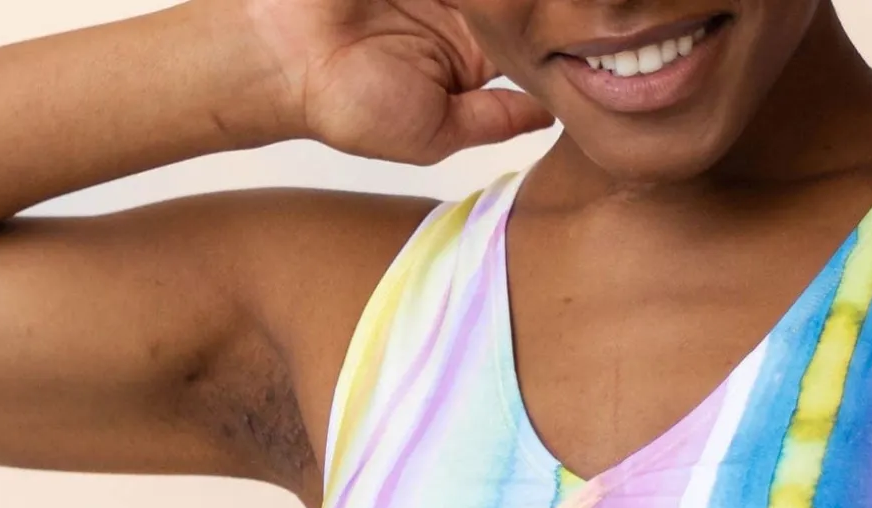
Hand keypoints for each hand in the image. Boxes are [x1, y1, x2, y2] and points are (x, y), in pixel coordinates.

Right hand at [229, 0, 552, 160]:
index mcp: (470, 48)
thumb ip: (497, 120)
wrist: (285, 58)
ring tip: (505, 2)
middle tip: (581, 0)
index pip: (527, 30)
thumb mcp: (439, 131)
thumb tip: (553, 116)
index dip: (553, 25)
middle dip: (543, 1)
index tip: (586, 22)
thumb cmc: (352, 107)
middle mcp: (457, 4)